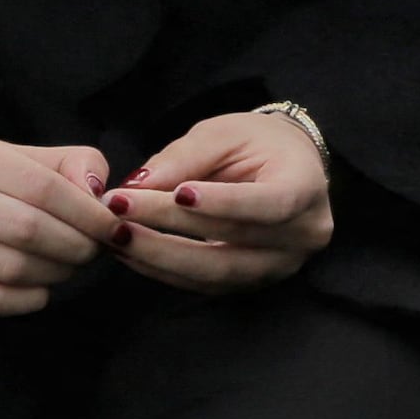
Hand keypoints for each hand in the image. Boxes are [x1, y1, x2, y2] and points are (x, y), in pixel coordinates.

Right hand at [0, 122, 122, 315]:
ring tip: (65, 266)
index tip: (110, 227)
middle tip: (91, 251)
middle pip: (26, 230)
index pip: (40, 187)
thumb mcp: (3, 152)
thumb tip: (99, 193)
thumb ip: (64, 163)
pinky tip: (37, 288)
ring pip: (10, 269)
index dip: (87, 213)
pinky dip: (28, 299)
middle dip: (75, 247)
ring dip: (55, 274)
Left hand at [104, 110, 332, 291]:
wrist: (284, 167)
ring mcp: (281, 265)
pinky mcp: (254, 280)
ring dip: (159, 256)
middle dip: (170, 227)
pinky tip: (130, 251)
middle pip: (234, 239)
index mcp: (305, 188)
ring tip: (114, 234)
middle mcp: (302, 234)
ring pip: (217, 271)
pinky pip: (206, 284)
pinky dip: (164, 270)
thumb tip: (138, 185)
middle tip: (118, 209)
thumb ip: (184, 158)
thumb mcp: (222, 134)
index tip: (176, 195)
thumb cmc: (255, 143)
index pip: (270, 204)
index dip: (224, 203)